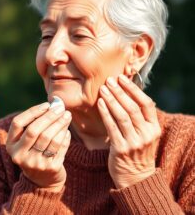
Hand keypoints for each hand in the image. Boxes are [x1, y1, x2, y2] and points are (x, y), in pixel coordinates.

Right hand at [6, 102, 71, 191]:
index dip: (32, 112)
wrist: (43, 180)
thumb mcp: (28, 139)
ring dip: (60, 124)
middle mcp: (19, 155)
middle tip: (61, 108)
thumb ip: (37, 121)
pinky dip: (65, 136)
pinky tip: (67, 130)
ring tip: (67, 116)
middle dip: (49, 116)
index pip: (18, 123)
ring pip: (49, 138)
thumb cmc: (35, 149)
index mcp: (11, 145)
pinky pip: (60, 147)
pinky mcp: (50, 169)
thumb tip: (56, 102)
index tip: (46, 105)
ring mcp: (35, 164)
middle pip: (34, 130)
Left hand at [97, 74, 160, 188]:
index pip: (146, 104)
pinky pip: (111, 127)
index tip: (122, 78)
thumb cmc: (137, 149)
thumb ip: (138, 116)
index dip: (133, 89)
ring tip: (103, 89)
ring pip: (122, 116)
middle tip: (109, 80)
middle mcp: (146, 134)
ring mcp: (134, 142)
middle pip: (132, 107)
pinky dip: (105, 113)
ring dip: (111, 100)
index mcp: (154, 128)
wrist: (136, 177)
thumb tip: (125, 91)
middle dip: (119, 91)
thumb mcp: (145, 133)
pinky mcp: (121, 149)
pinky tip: (100, 103)